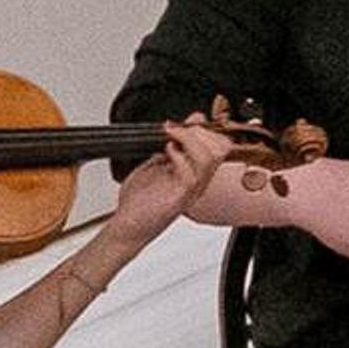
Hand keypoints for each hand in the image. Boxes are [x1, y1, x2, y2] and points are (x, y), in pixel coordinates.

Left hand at [110, 116, 241, 246]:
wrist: (128, 226)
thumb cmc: (139, 202)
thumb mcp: (155, 164)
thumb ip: (170, 147)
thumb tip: (179, 128)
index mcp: (195, 173)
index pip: (219, 146)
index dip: (208, 129)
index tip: (189, 121)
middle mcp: (198, 182)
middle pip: (220, 150)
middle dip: (199, 131)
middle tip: (179, 129)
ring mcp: (190, 191)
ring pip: (209, 159)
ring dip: (189, 140)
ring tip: (172, 137)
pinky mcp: (179, 198)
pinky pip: (190, 175)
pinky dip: (178, 157)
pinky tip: (166, 152)